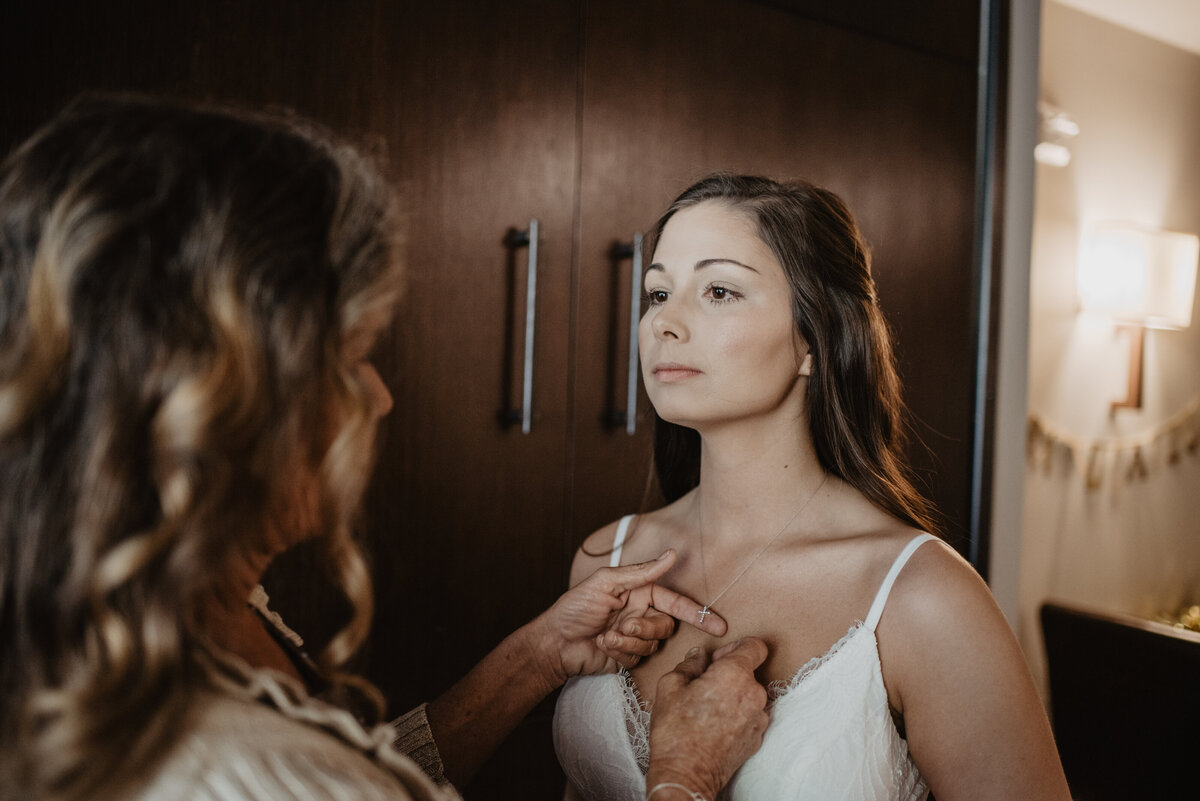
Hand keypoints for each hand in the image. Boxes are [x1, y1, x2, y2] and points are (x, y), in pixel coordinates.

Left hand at [531, 550, 727, 681]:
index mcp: (639, 592)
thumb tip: (670, 555)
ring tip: (605, 636)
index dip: (696, 613)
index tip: (718, 625)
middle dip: (645, 628)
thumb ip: (641, 572)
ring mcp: (635, 637)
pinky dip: (621, 653)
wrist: (555, 643)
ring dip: (628, 641)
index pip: (674, 601)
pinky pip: (639, 658)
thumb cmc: (574, 608)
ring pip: (653, 644)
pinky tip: (603, 646)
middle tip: (622, 626)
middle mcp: (640, 613)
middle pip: (665, 625)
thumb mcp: (605, 583)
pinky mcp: (628, 656)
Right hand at [645, 637, 769, 800]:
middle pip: (749, 671)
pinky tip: (713, 726)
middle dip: (728, 673)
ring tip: (706, 709)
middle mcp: (754, 694)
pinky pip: (749, 716)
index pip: (755, 646)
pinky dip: (736, 715)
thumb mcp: (670, 686)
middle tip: (702, 686)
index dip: (735, 647)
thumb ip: (689, 663)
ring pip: (748, 694)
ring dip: (732, 695)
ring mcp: (758, 719)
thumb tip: (699, 656)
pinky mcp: (757, 738)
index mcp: (735, 674)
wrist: (685, 776)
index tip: (717, 659)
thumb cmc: (676, 731)